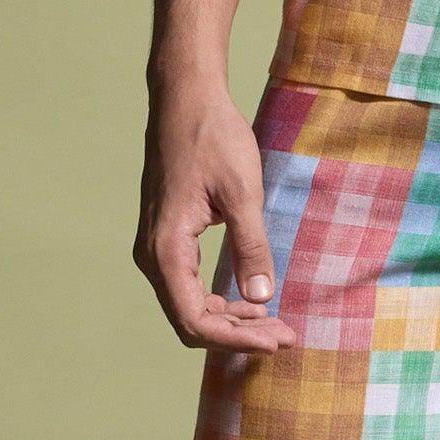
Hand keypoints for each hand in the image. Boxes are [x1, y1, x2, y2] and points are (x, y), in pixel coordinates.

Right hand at [135, 78, 295, 350]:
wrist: (186, 100)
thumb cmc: (213, 139)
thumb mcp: (243, 194)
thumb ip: (251, 248)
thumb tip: (261, 298)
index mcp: (166, 249)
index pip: (195, 320)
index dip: (237, 339)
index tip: (278, 339)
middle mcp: (153, 255)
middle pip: (191, 320)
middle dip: (238, 335)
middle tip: (286, 336)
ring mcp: (157, 248)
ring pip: (189, 306)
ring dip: (231, 320)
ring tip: (276, 322)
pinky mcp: (167, 239)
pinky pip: (188, 286)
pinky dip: (219, 299)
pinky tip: (252, 298)